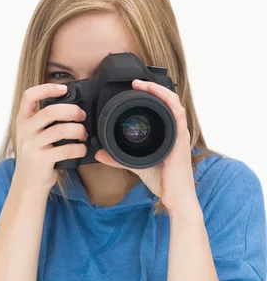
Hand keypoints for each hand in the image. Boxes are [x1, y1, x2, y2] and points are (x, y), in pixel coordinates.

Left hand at [94, 79, 198, 214]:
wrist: (175, 197)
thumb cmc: (162, 181)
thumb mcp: (134, 165)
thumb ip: (117, 158)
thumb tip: (99, 153)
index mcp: (166, 133)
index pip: (161, 106)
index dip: (151, 94)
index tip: (134, 87)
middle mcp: (174, 130)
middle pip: (168, 100)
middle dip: (153, 87)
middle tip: (136, 82)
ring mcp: (179, 134)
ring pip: (174, 103)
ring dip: (160, 91)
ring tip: (145, 84)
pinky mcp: (180, 140)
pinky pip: (178, 116)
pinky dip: (170, 104)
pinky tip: (161, 98)